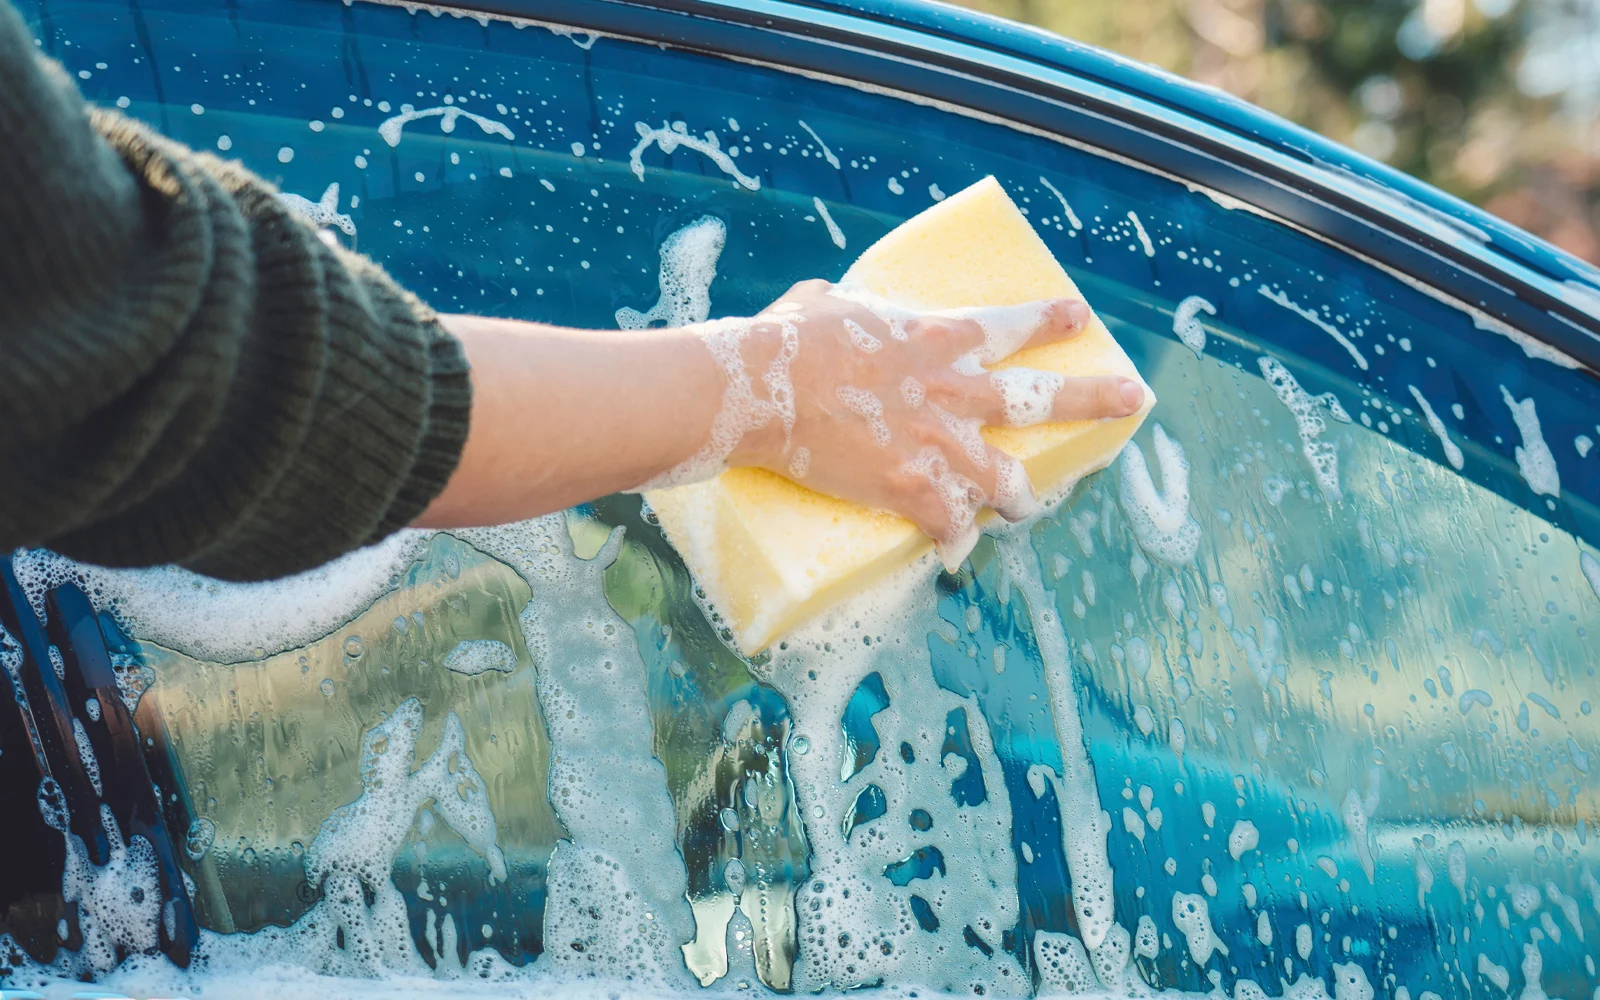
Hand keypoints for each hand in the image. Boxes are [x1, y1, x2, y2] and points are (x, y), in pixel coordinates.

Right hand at [698, 279, 1144, 567]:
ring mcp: (938, 444)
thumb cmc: (785, 340)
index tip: (1079, 317)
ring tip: (1032, 505)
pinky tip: (956, 556)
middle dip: (1094, 397)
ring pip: (1005, 479)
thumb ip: (842, 305)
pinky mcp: (911, 489)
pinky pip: (949, 526)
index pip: (1012, 327)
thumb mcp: (821, 303)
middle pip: (1042, 399)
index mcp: (938, 338)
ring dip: (1020, 495)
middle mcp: (954, 391)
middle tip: (1133, 398)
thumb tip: (827, 303)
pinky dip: (952, 542)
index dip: (1049, 322)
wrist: (761, 390)